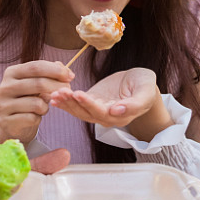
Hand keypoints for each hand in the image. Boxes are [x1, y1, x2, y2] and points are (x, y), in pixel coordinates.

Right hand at [0, 61, 73, 145]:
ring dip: (46, 106)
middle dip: (58, 87)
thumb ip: (50, 74)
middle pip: (39, 83)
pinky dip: (38, 118)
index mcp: (12, 72)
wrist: (12, 122)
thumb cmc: (28, 98)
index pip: (36, 67)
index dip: (56, 71)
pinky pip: (32, 118)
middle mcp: (5, 86)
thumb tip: (66, 71)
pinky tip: (34, 116)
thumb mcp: (37, 83)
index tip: (70, 76)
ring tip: (43, 107)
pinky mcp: (6, 121)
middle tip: (68, 91)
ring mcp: (4, 104)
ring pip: (37, 103)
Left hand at [49, 67, 163, 128]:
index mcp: (120, 117)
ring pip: (79, 110)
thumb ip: (135, 104)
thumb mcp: (145, 93)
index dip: (89, 104)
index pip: (101, 112)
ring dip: (66, 103)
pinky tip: (54, 95)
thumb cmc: (145, 87)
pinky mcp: (91, 101)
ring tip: (54, 94)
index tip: (78, 94)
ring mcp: (97, 110)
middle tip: (60, 93)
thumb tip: (116, 111)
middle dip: (72, 103)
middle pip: (86, 113)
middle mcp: (106, 117)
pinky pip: (76, 104)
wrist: (141, 82)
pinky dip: (65, 100)